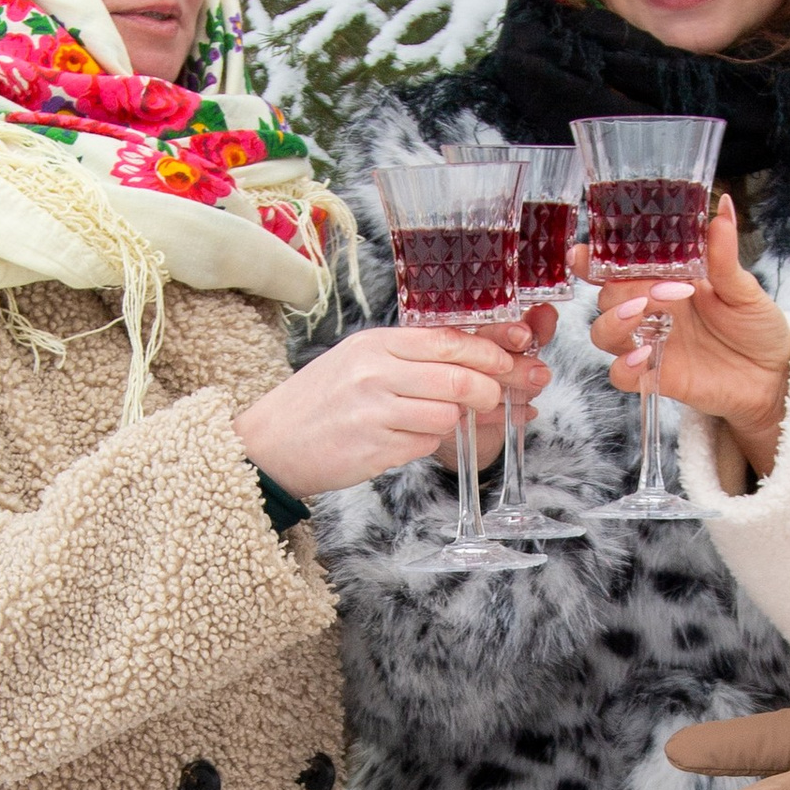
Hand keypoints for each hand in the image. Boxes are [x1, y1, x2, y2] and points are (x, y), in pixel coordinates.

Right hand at [235, 320, 547, 493]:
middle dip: (494, 389)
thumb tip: (475, 362)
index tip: (520, 359)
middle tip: (506, 398)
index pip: (450, 340)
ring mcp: (374, 411)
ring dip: (462, 421)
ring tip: (459, 422)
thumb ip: (412, 359)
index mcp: (377, 344)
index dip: (493, 351)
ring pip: (448, 413)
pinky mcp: (374, 448)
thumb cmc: (321, 403)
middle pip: (460, 377)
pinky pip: (425, 444)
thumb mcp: (361, 363)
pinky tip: (418, 440)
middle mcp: (376, 372)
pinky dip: (432, 443)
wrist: (269, 443)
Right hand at [580, 194, 789, 478]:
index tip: (585, 253)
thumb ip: (724, 254)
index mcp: (664, 281)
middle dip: (619, 288)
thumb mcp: (744, 287)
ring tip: (642, 312)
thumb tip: (723, 209)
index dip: (594, 259)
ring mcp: (650, 344)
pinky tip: (645, 354)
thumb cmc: (757, 326)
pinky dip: (625, 365)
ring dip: (614, 320)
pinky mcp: (656, 377)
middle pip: (606, 296)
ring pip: (603, 333)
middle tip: (655, 288)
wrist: (773, 375)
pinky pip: (621, 375)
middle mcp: (650, 311)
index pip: (618, 267)